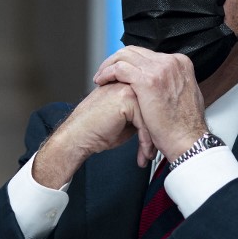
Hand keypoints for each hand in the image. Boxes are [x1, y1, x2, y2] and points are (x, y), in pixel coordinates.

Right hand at [32, 82, 154, 188]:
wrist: (77, 137)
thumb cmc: (97, 131)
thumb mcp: (124, 121)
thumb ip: (141, 114)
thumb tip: (160, 120)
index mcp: (126, 85)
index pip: (152, 102)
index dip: (156, 123)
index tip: (156, 142)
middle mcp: (127, 83)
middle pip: (155, 107)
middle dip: (157, 132)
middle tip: (156, 151)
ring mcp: (127, 88)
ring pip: (153, 114)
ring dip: (153, 139)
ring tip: (149, 155)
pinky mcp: (126, 98)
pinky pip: (146, 121)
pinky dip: (146, 141)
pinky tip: (143, 153)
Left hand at [92, 47, 207, 160]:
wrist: (187, 140)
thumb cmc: (184, 126)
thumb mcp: (184, 95)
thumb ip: (172, 83)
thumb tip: (161, 82)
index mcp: (180, 63)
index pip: (147, 54)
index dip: (130, 62)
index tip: (121, 72)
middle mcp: (171, 62)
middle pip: (135, 51)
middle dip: (116, 60)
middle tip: (105, 73)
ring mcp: (160, 69)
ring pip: (124, 56)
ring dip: (108, 65)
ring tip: (101, 78)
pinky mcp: (147, 80)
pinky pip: (119, 68)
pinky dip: (107, 73)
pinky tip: (101, 81)